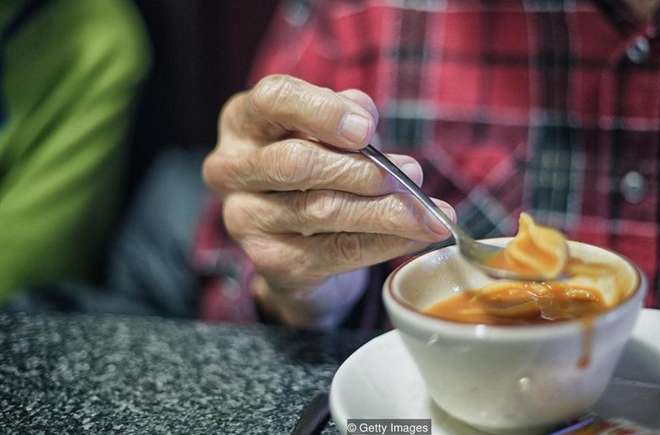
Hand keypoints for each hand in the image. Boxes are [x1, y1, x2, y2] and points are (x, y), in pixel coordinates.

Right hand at [203, 75, 454, 324]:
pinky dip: (384, 244)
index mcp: (244, 120)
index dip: (322, 111)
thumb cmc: (320, 167)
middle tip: (411, 174)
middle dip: (361, 170)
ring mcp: (245, 218)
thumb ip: (347, 115)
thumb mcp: (331, 131)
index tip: (367, 130)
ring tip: (428, 212)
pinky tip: (416, 236)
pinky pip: (336, 251)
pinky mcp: (271, 261)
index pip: (274, 99)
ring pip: (321, 211)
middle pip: (296, 163)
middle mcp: (231, 168)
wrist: (301, 241)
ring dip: (385, 211)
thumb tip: (363, 117)